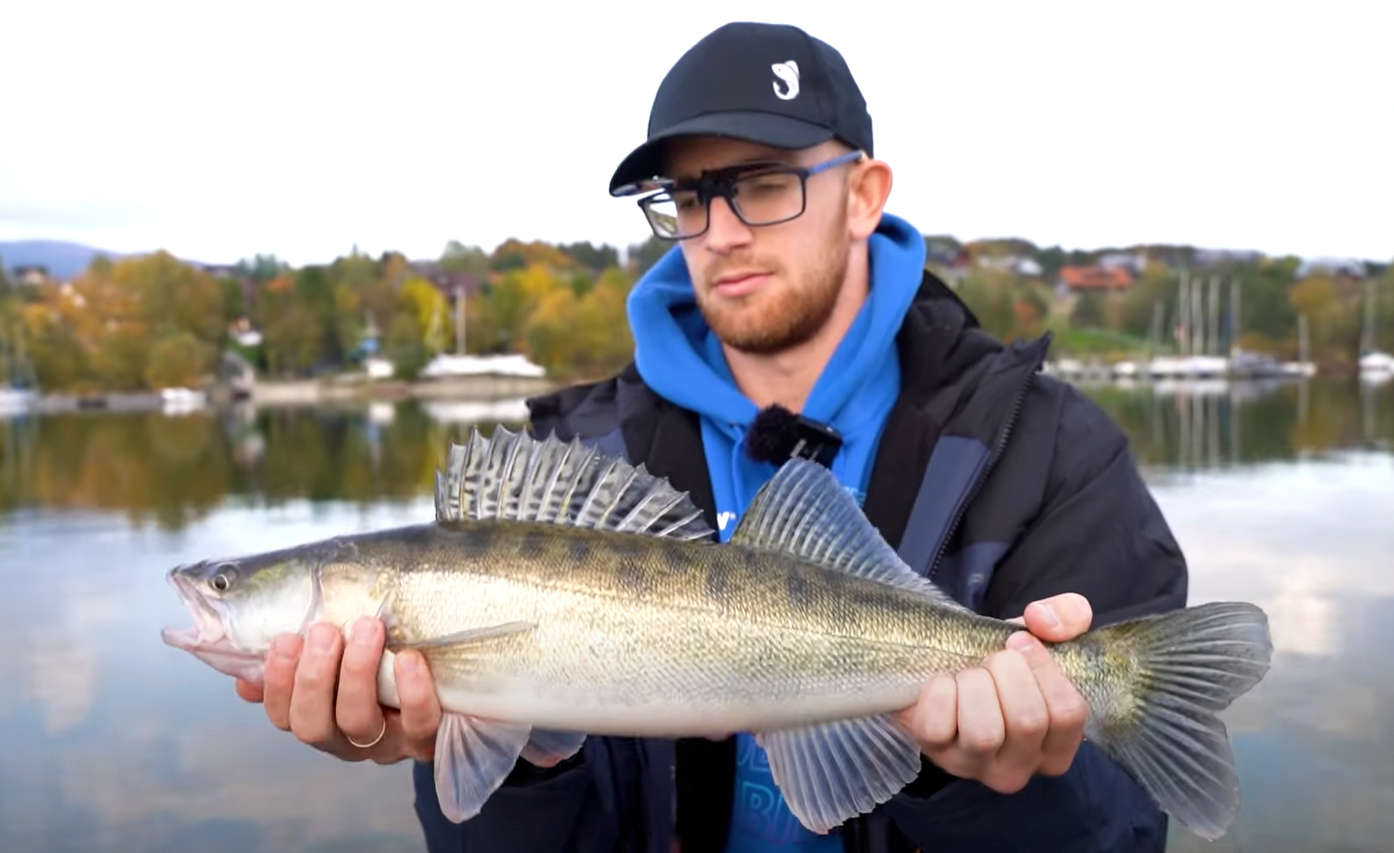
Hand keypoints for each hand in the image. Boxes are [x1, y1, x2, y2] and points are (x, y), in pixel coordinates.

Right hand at [234, 616, 441, 764]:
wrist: (450, 670)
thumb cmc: (381, 655)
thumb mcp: (336, 656)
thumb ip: (295, 662)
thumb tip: (245, 679)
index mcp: (319, 719)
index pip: (283, 715)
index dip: (277, 682)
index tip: (285, 638)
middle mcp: (347, 740)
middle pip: (313, 727)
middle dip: (312, 677)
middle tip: (323, 631)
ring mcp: (387, 743)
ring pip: (358, 723)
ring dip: (356, 673)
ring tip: (367, 627)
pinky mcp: (426, 737)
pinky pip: (419, 723)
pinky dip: (411, 692)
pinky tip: (408, 657)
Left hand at [895, 593, 1091, 793]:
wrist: (944, 660)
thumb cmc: (1003, 661)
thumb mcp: (1042, 634)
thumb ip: (1067, 616)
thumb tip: (1043, 621)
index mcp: (1056, 747)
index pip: (1068, 714)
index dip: (1044, 668)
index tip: (1021, 642)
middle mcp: (1020, 768)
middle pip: (1027, 721)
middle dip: (1007, 672)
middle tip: (993, 659)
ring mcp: (975, 766)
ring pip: (985, 732)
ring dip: (975, 684)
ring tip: (969, 674)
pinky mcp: (935, 753)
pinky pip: (938, 725)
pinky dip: (940, 691)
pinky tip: (944, 683)